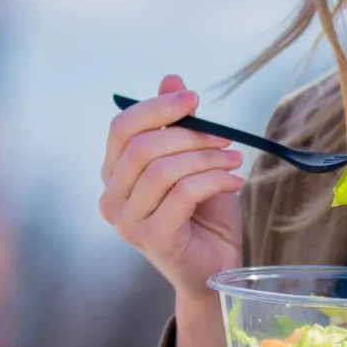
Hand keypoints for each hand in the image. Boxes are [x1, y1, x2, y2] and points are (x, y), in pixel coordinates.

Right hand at [99, 74, 244, 300]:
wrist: (214, 268)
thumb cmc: (202, 216)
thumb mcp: (192, 161)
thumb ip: (177, 125)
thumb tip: (171, 78)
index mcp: (114, 175)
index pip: (122, 128)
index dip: (157, 107)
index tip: (194, 98)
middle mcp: (111, 199)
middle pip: (142, 147)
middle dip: (191, 135)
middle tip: (225, 139)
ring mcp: (127, 222)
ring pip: (163, 170)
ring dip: (207, 159)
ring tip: (233, 163)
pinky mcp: (152, 238)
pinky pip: (182, 194)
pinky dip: (214, 181)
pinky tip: (234, 183)